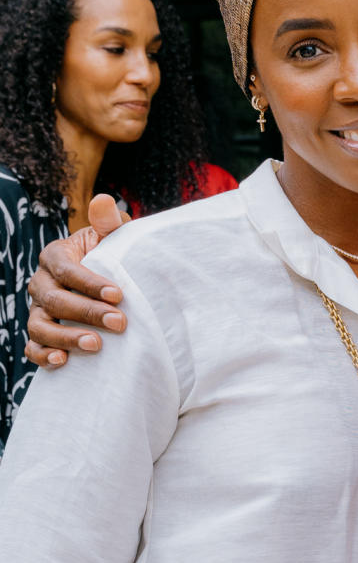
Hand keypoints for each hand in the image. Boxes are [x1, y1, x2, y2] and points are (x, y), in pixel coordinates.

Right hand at [25, 195, 128, 367]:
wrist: (108, 285)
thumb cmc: (111, 257)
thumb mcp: (112, 237)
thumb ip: (108, 222)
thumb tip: (104, 201)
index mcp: (55, 256)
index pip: (66, 269)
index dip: (90, 283)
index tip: (118, 294)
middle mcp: (41, 283)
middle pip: (55, 300)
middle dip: (87, 312)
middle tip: (120, 323)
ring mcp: (38, 310)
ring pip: (40, 326)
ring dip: (66, 337)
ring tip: (96, 346)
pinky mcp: (40, 334)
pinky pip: (33, 347)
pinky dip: (44, 356)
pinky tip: (64, 361)